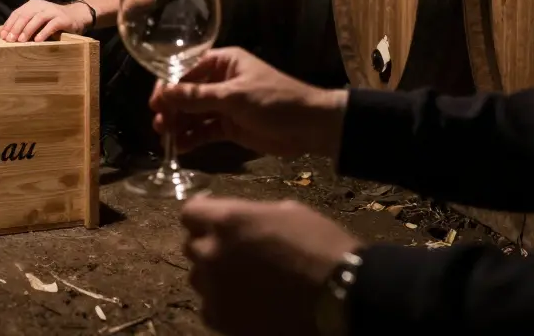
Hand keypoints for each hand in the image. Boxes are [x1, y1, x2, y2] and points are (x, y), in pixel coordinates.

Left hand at [0, 0, 90, 42]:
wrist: (77, 16)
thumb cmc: (53, 21)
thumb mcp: (37, 20)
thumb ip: (25, 24)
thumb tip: (8, 36)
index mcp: (33, 4)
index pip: (17, 13)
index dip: (9, 24)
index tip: (2, 36)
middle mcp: (42, 5)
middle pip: (26, 15)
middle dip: (16, 28)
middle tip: (10, 40)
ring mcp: (52, 11)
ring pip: (37, 18)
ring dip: (28, 30)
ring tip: (21, 40)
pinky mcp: (62, 18)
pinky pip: (51, 25)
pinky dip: (43, 32)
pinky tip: (37, 40)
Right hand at [148, 47, 346, 157]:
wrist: (312, 127)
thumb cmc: (275, 100)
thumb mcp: (235, 97)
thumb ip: (197, 98)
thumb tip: (162, 94)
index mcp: (223, 63)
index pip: (186, 70)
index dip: (168, 85)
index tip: (155, 102)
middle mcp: (220, 81)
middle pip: (186, 94)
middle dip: (171, 108)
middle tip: (159, 124)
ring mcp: (225, 105)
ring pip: (194, 114)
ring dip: (179, 125)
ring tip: (165, 138)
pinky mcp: (230, 127)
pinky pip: (205, 131)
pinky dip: (193, 138)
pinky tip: (180, 148)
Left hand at [182, 196, 361, 335]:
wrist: (343, 296)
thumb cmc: (322, 247)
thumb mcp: (288, 212)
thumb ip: (252, 215)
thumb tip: (240, 219)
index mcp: (227, 221)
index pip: (190, 212)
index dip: (202, 213)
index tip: (212, 217)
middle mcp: (212, 253)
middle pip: (192, 245)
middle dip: (210, 245)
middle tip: (235, 251)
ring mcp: (215, 290)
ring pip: (199, 278)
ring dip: (215, 275)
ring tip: (244, 281)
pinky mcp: (222, 320)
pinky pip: (210, 308)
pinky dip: (224, 305)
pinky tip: (247, 304)